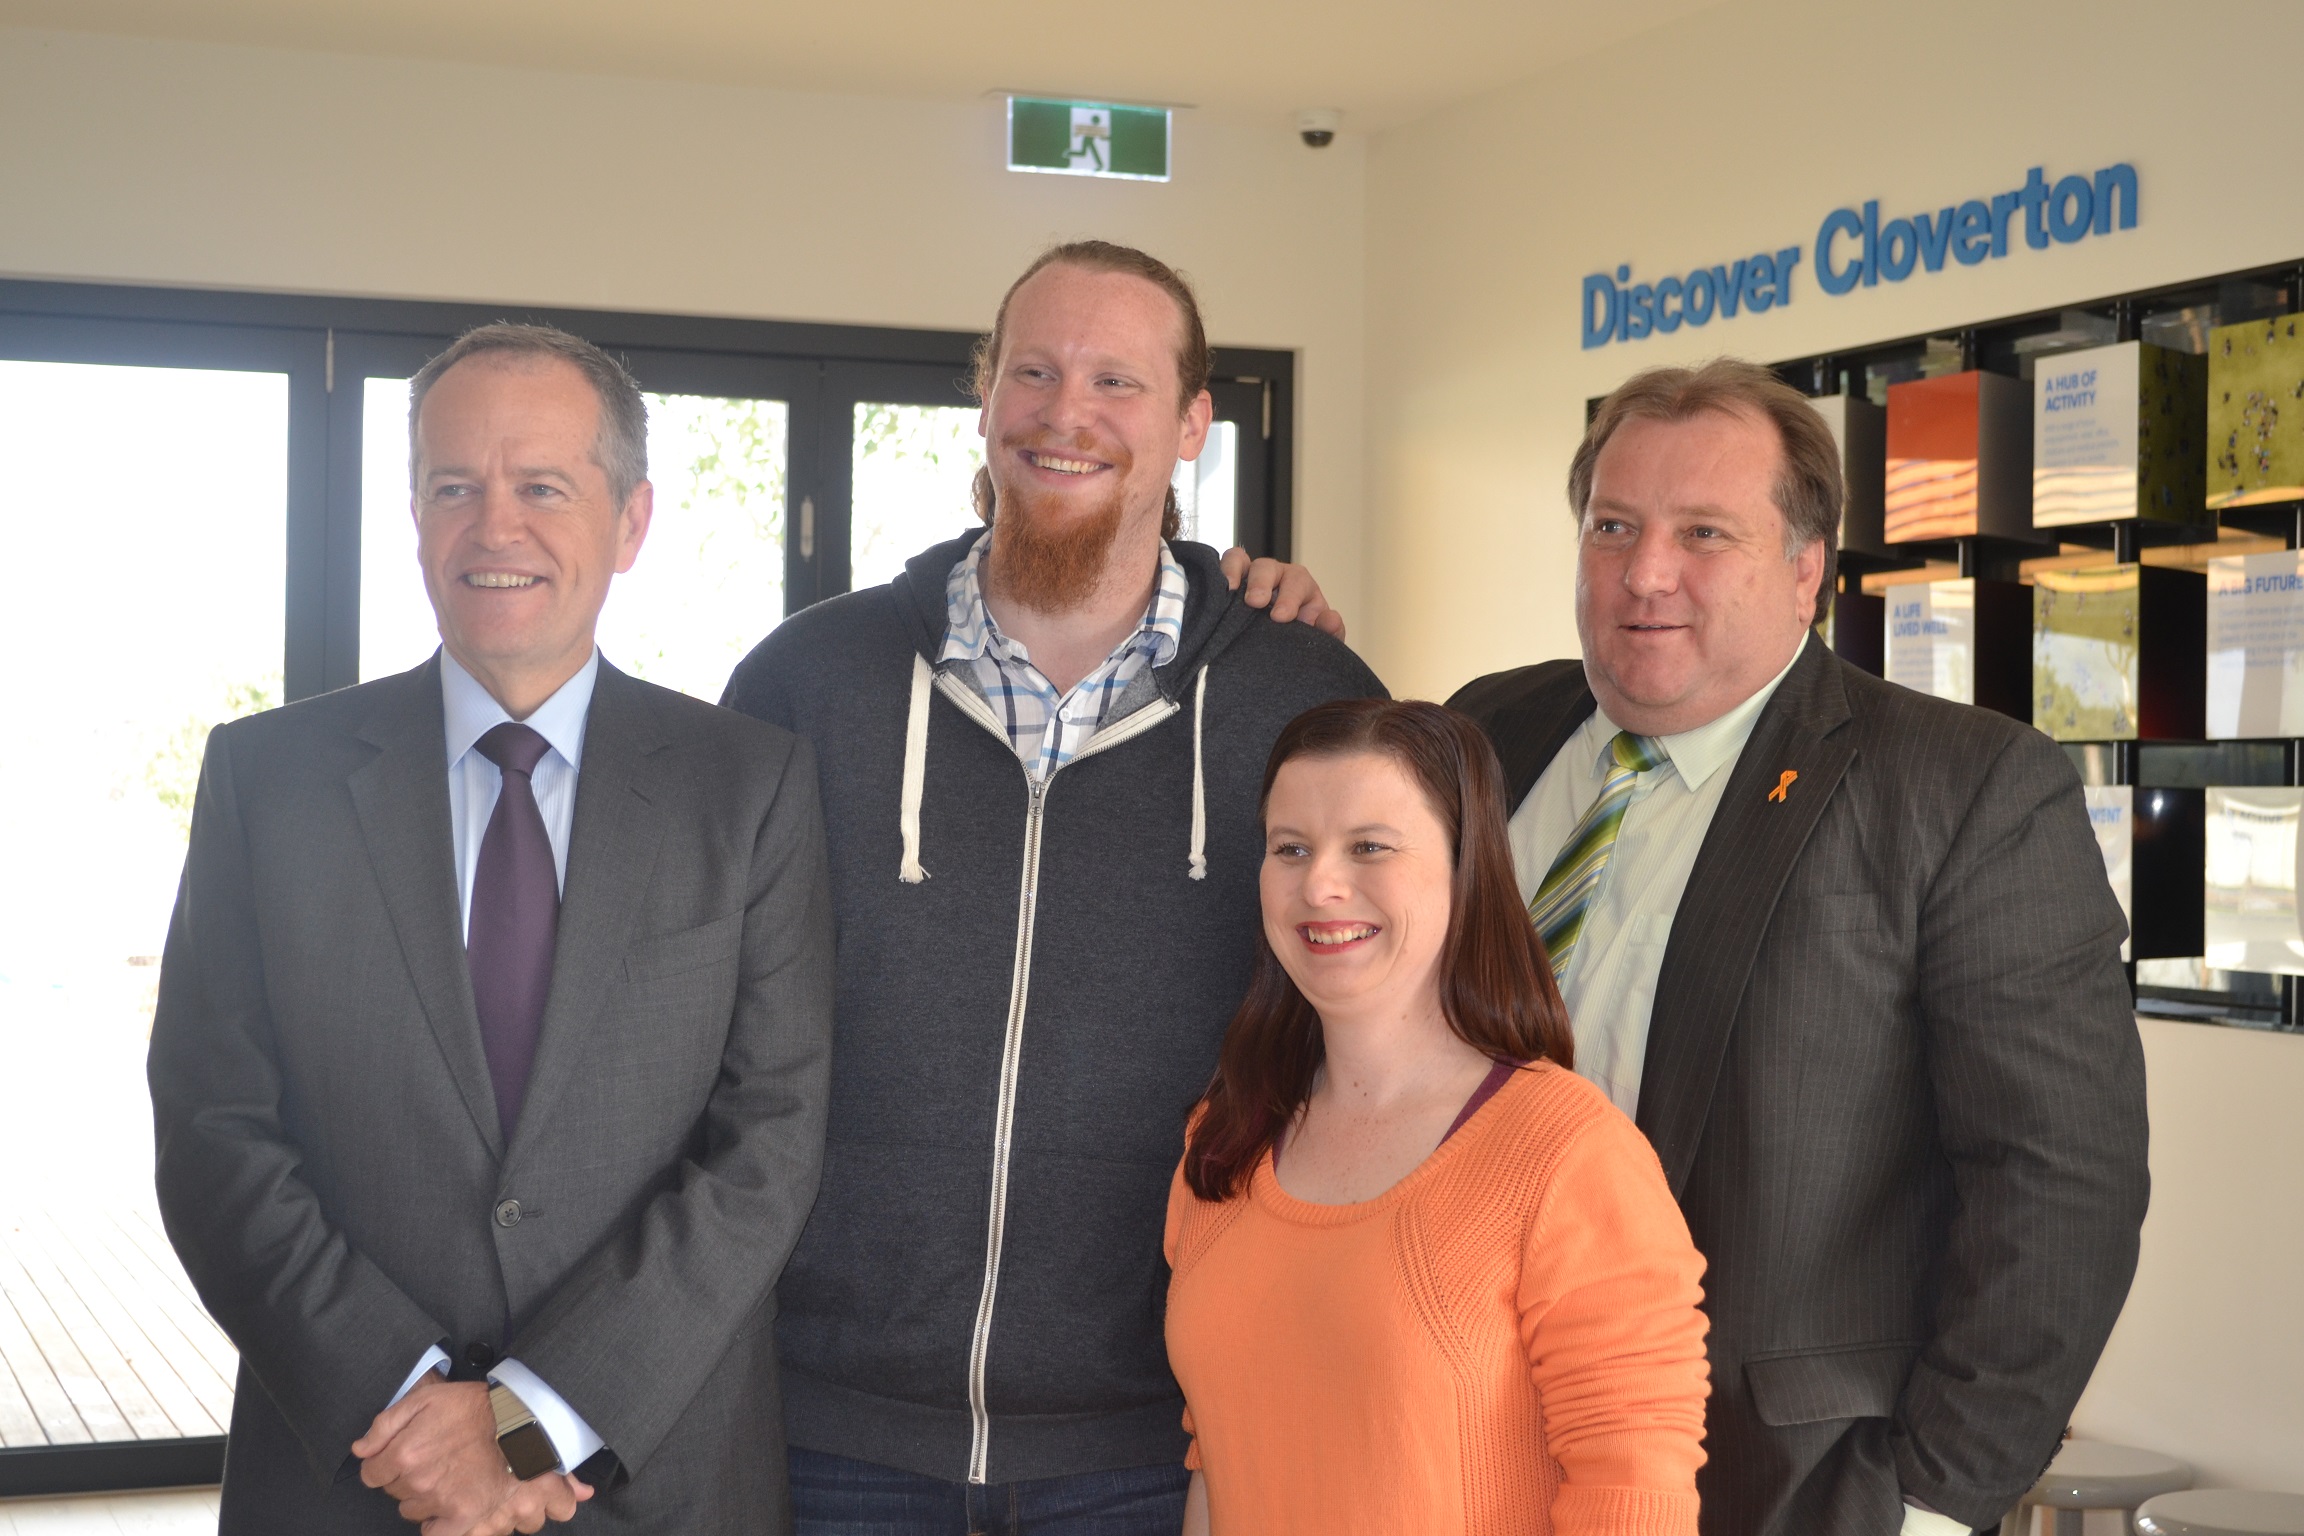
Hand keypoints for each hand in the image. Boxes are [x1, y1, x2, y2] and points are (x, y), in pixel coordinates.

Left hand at [352, 1375, 590, 1532]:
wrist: (521, 1424)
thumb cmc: (475, 1408)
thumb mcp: (426, 1398)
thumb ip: (385, 1424)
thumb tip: (360, 1449)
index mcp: (405, 1453)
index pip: (371, 1474)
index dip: (383, 1464)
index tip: (398, 1457)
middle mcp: (418, 1481)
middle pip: (394, 1492)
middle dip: (406, 1478)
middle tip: (430, 1461)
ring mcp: (440, 1502)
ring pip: (412, 1511)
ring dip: (423, 1498)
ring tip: (444, 1478)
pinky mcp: (463, 1516)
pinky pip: (435, 1533)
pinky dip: (436, 1524)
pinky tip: (445, 1509)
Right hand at [1220, 548, 1345, 638]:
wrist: (1275, 659)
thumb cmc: (1297, 644)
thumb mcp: (1318, 642)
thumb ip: (1330, 632)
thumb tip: (1331, 619)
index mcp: (1300, 589)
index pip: (1298, 583)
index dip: (1290, 597)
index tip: (1281, 617)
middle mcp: (1275, 579)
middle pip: (1269, 568)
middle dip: (1263, 583)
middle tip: (1256, 602)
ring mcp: (1250, 579)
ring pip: (1243, 561)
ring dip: (1236, 572)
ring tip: (1230, 591)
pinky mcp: (1229, 583)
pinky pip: (1223, 567)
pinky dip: (1220, 571)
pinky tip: (1217, 591)